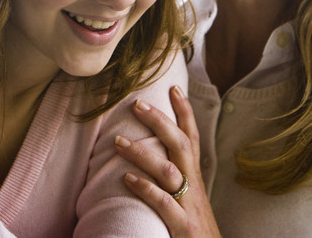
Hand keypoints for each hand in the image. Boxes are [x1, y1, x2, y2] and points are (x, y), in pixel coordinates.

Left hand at [114, 86, 220, 237]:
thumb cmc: (194, 226)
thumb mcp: (188, 196)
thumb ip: (175, 175)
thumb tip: (152, 153)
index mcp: (194, 176)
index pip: (191, 137)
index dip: (184, 112)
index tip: (173, 87)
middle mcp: (193, 185)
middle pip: (180, 144)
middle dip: (160, 121)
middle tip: (136, 103)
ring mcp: (188, 204)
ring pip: (167, 170)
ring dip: (142, 153)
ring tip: (117, 141)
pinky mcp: (182, 226)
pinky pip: (163, 203)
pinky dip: (145, 188)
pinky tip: (126, 178)